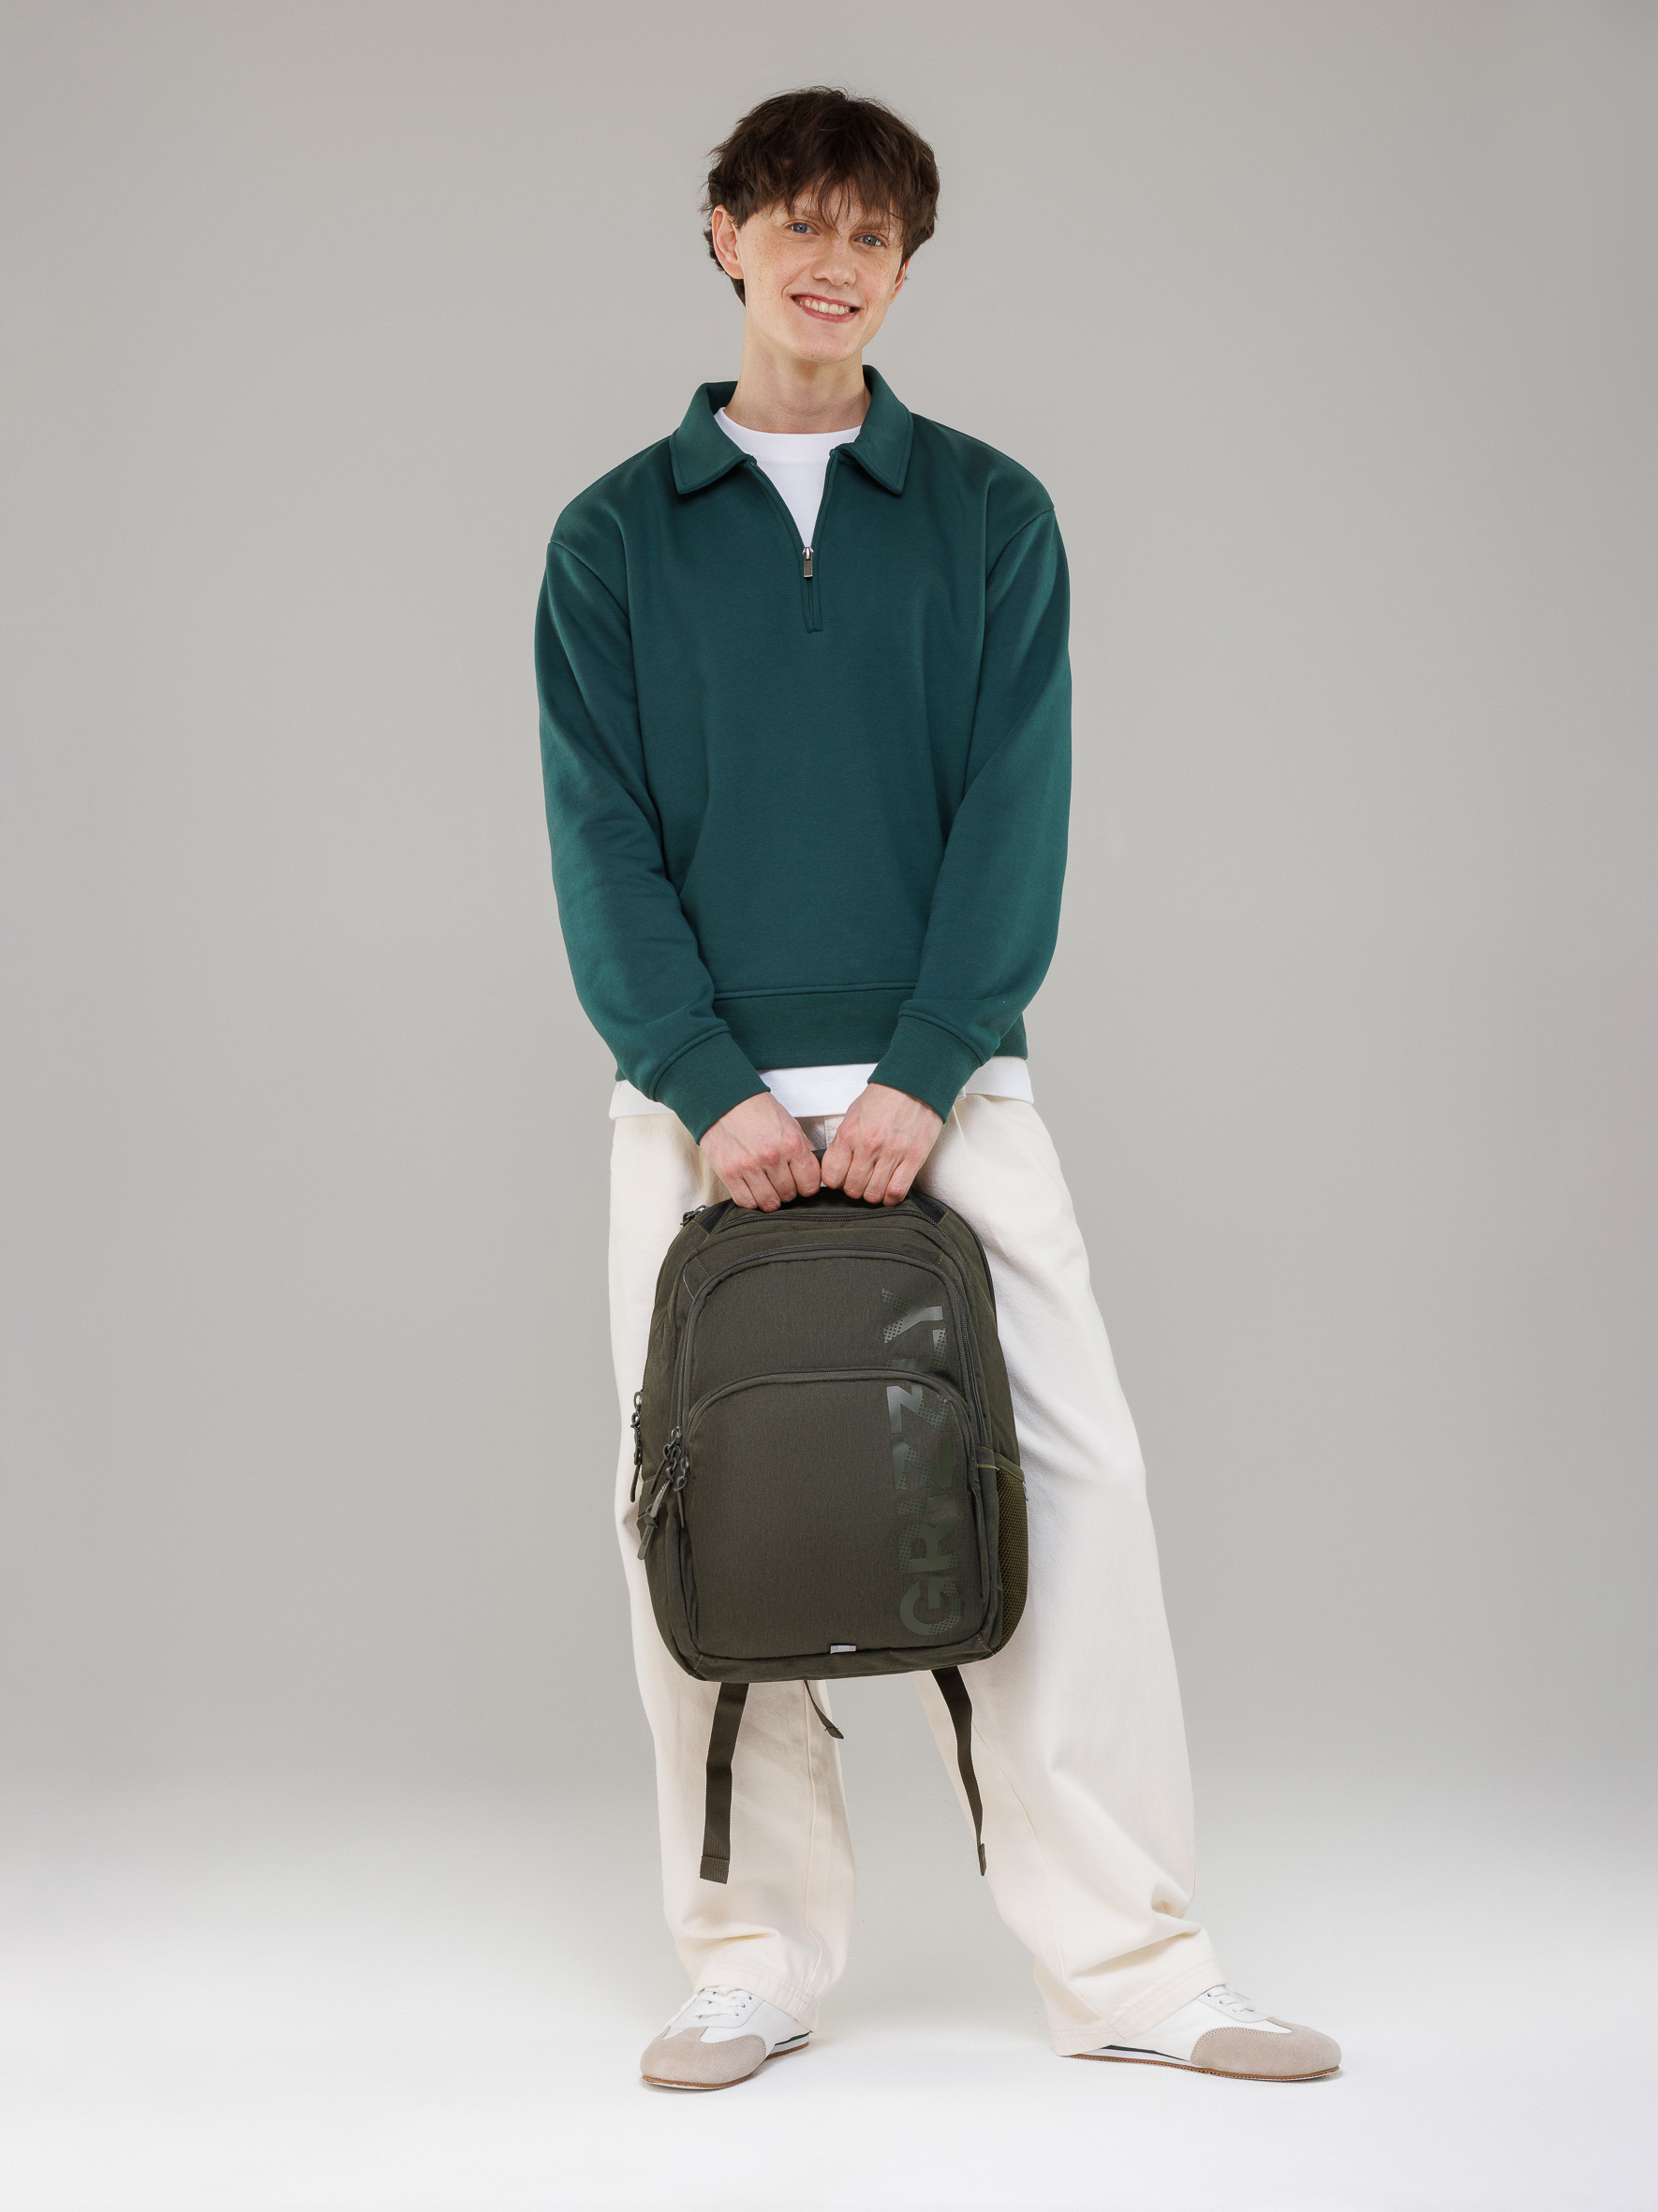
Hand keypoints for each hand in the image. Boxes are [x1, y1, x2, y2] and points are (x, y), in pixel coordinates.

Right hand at [700, 1090, 821, 1211]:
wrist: (724, 1100)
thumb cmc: (756, 1109)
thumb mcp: (789, 1122)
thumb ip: (803, 1147)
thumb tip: (812, 1170)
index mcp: (791, 1143)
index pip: (810, 1183)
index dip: (807, 1186)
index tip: (802, 1184)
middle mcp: (771, 1157)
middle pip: (789, 1195)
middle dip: (788, 1191)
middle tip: (782, 1183)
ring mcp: (749, 1166)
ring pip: (769, 1202)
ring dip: (771, 1199)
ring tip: (768, 1187)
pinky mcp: (729, 1173)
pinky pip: (746, 1201)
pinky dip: (752, 1200)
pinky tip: (753, 1190)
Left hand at [820, 1083, 942, 1205]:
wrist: (915, 1083)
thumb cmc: (885, 1097)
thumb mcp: (853, 1114)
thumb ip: (844, 1140)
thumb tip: (837, 1164)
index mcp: (849, 1134)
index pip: (832, 1176)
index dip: (835, 1181)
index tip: (841, 1178)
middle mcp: (868, 1146)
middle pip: (852, 1189)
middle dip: (854, 1189)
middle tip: (860, 1181)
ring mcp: (891, 1153)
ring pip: (873, 1194)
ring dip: (872, 1195)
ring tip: (875, 1185)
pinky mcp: (913, 1158)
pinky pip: (896, 1191)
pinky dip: (891, 1197)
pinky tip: (889, 1191)